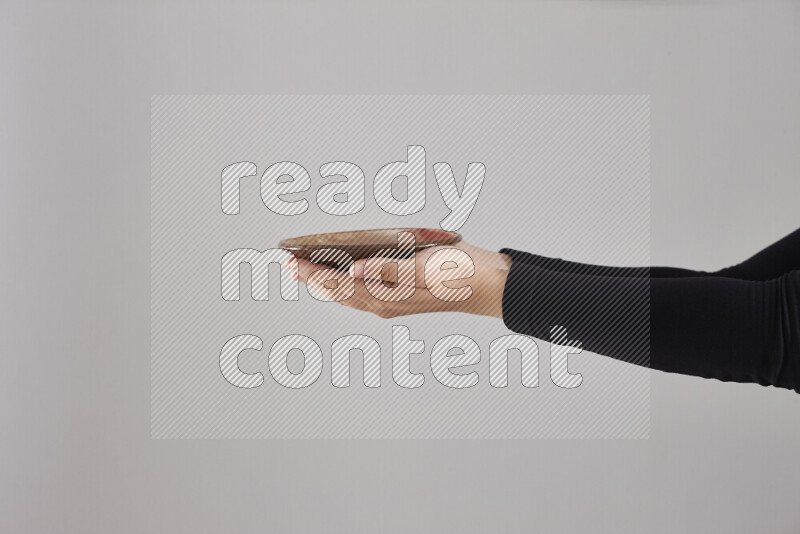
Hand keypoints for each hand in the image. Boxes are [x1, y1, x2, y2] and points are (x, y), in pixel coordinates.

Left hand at [292, 241, 511, 318]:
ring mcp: (395, 301)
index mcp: (387, 297)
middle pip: (340, 292)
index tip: (291, 262)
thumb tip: (354, 273)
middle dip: (314, 278)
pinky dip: (348, 282)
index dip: (313, 273)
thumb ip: (388, 271)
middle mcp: (386, 303)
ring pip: (351, 293)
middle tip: (290, 264)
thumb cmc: (460, 275)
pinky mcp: (404, 293)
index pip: (339, 285)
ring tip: (309, 271)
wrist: (489, 284)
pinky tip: (345, 275)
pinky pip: (366, 290)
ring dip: (328, 282)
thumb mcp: (423, 269)